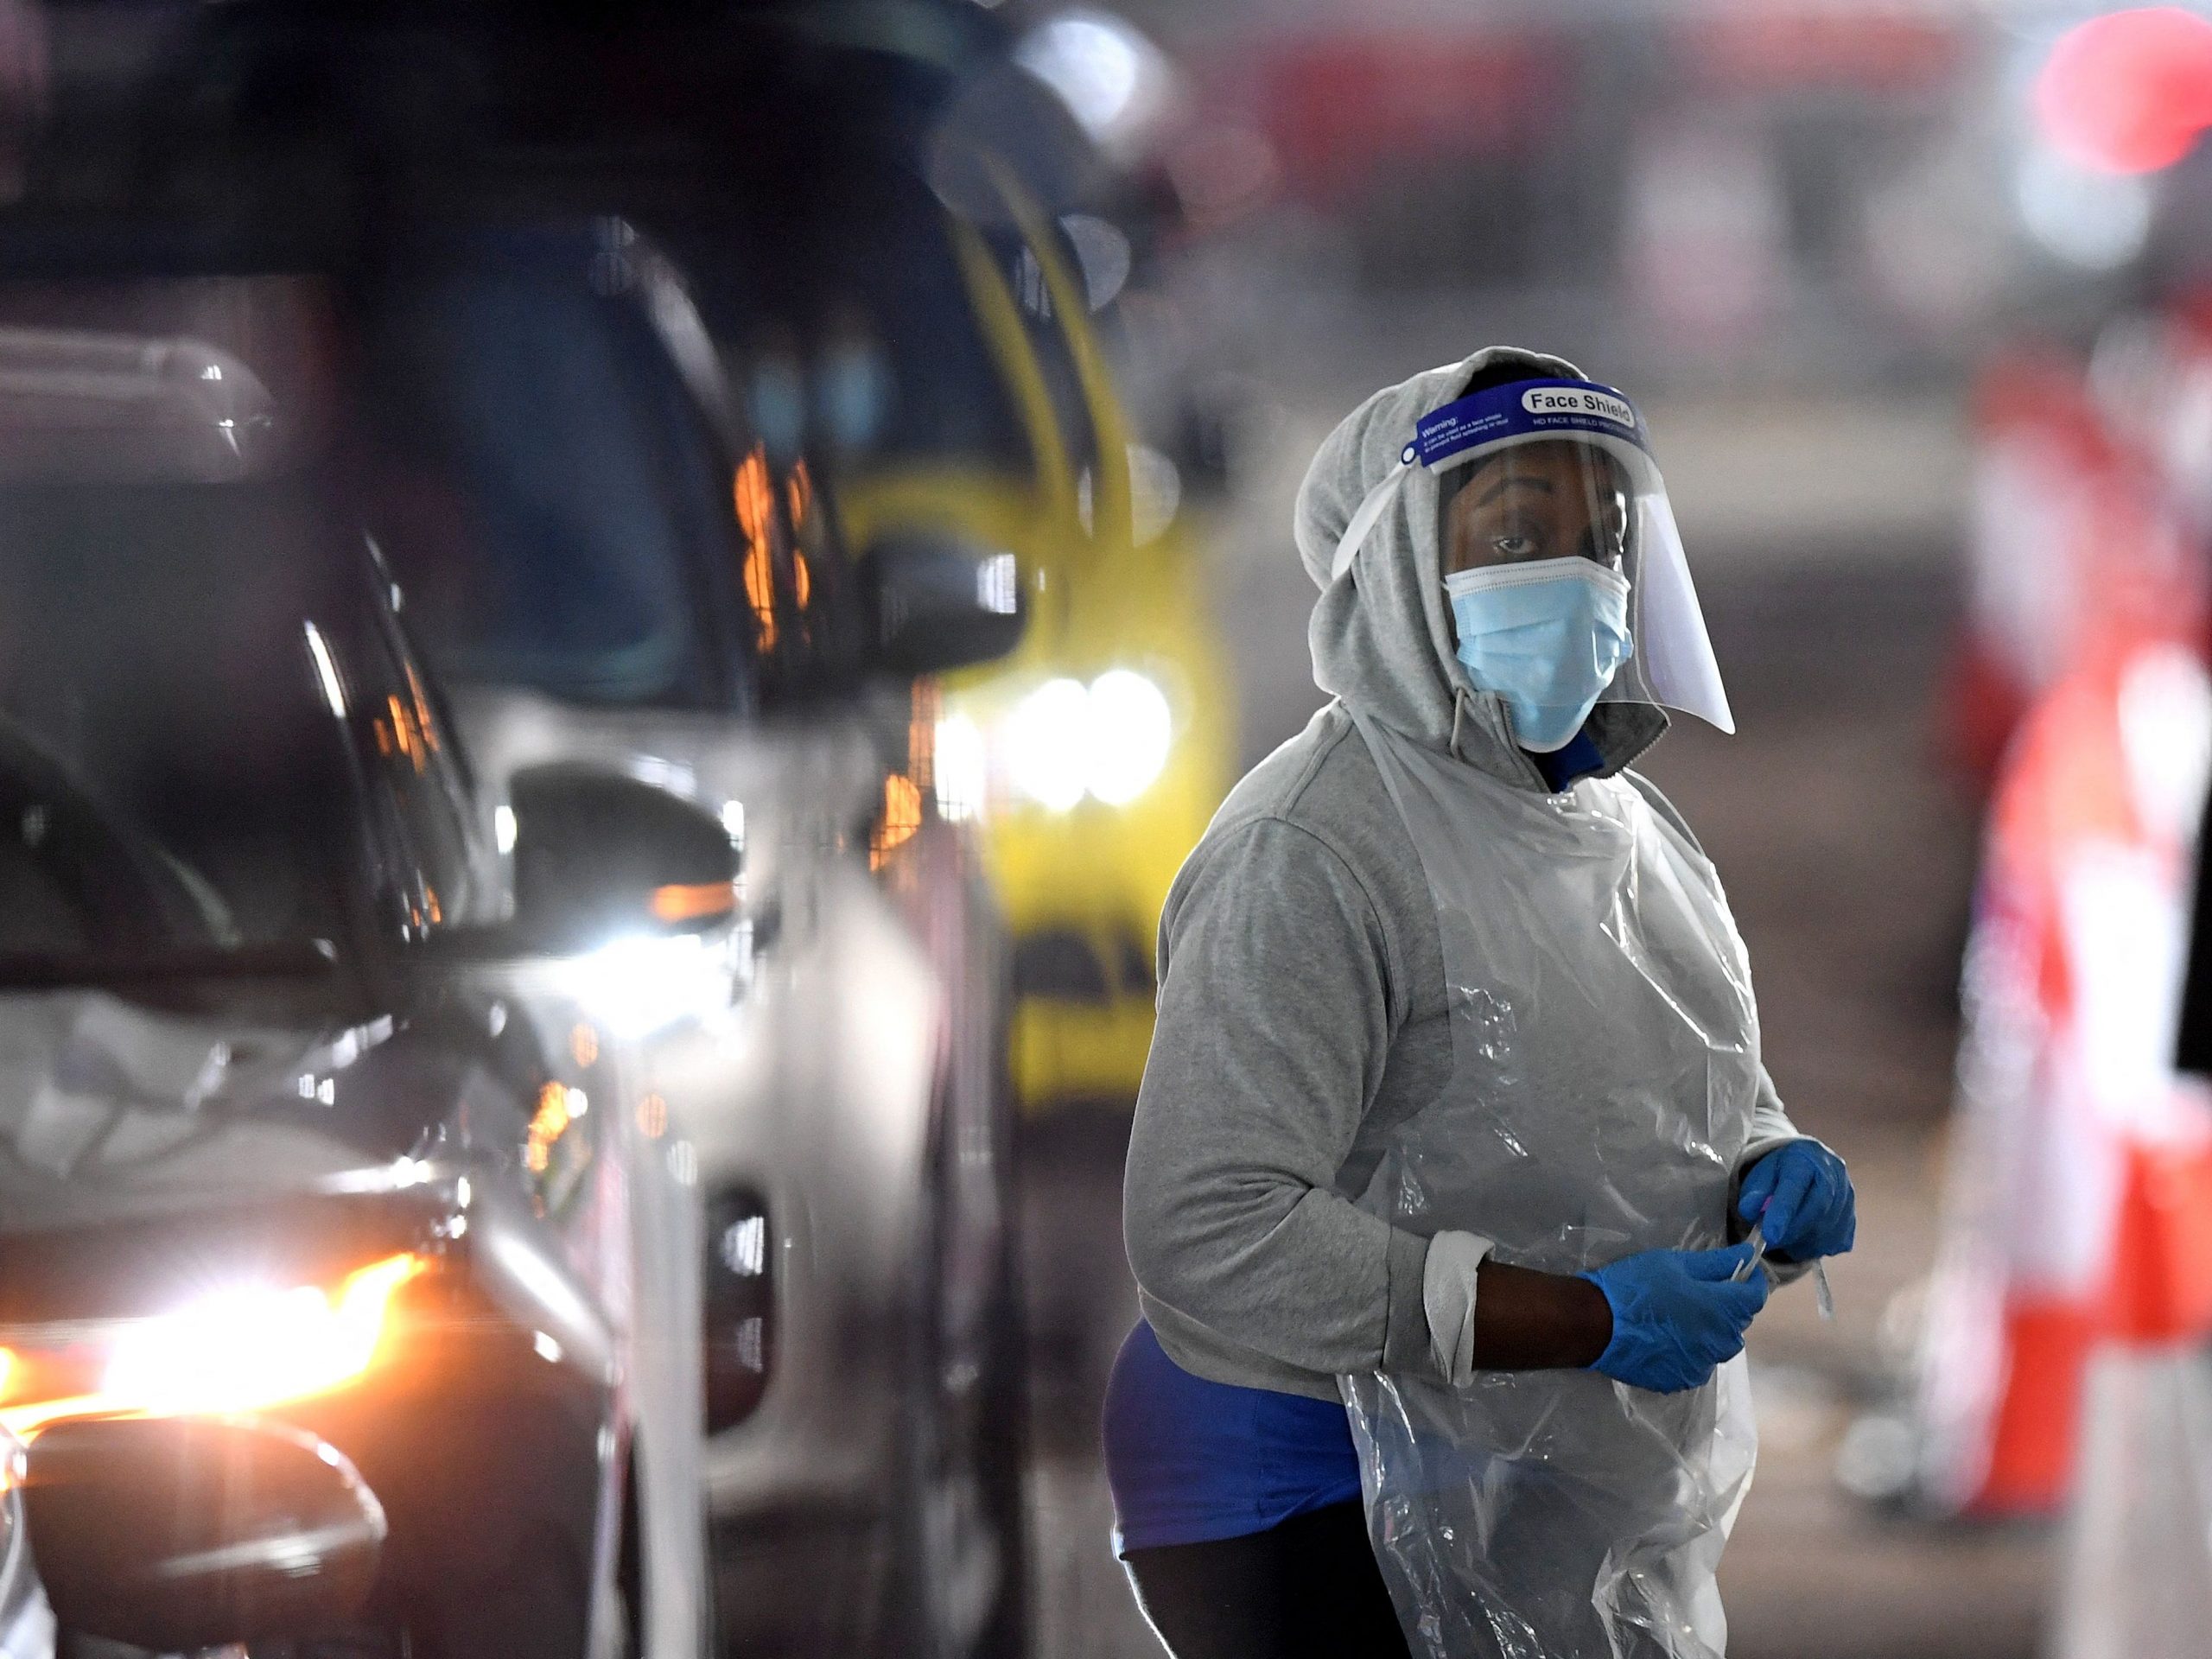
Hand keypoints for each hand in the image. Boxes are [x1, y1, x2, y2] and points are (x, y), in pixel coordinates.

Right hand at [1579, 1243, 1767, 1393]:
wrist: (1595, 1324)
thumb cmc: (1636, 1287)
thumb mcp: (1673, 1263)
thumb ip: (1715, 1263)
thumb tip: (1746, 1254)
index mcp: (1721, 1309)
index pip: (1755, 1296)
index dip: (1753, 1281)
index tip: (1743, 1270)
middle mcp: (1719, 1342)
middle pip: (1738, 1323)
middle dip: (1730, 1306)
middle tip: (1703, 1290)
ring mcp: (1701, 1364)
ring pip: (1718, 1346)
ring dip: (1711, 1331)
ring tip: (1684, 1317)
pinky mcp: (1681, 1379)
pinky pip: (1698, 1363)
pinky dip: (1692, 1351)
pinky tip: (1669, 1338)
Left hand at [1737, 1140, 1854, 1261]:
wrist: (1809, 1167)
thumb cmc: (1780, 1172)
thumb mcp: (1761, 1175)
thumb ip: (1754, 1192)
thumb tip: (1750, 1210)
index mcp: (1806, 1158)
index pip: (1796, 1186)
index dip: (1782, 1212)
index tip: (1769, 1235)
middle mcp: (1834, 1174)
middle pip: (1817, 1209)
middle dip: (1791, 1231)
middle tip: (1771, 1241)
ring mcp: (1847, 1197)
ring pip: (1827, 1230)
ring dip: (1801, 1242)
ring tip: (1783, 1238)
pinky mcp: (1852, 1218)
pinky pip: (1836, 1242)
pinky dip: (1815, 1247)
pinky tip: (1801, 1240)